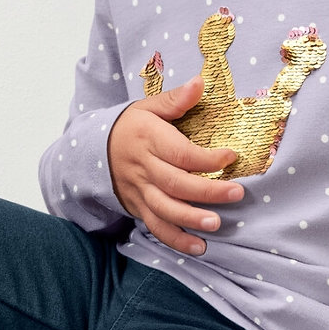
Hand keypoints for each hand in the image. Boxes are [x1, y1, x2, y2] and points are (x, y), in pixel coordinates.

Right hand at [107, 75, 243, 255]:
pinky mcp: (138, 207)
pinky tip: (199, 247)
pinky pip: (156, 226)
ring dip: (191, 219)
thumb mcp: (147, 107)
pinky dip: (176, 240)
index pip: (179, 152)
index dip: (206, 158)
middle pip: (176, 183)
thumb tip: (201, 82)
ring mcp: (140, 190)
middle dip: (208, 191)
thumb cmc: (130, 127)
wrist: (92, 150)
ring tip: (216, 224)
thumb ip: (176, 99)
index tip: (231, 156)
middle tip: (236, 193)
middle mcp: (143, 167)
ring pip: (165, 208)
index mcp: (148, 139)